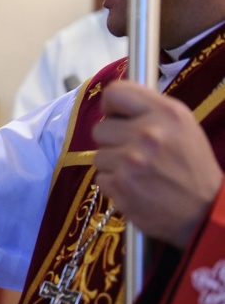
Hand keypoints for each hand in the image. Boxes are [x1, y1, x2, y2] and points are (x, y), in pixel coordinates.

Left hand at [92, 81, 221, 248]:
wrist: (204, 211)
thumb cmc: (191, 166)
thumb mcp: (182, 126)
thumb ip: (148, 110)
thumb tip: (112, 106)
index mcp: (165, 113)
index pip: (115, 92)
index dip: (110, 106)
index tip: (116, 117)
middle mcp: (147, 133)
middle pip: (100, 128)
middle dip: (112, 140)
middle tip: (133, 151)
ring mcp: (131, 161)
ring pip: (98, 155)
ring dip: (113, 164)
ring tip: (138, 172)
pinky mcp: (121, 186)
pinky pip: (101, 178)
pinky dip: (114, 184)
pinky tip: (135, 187)